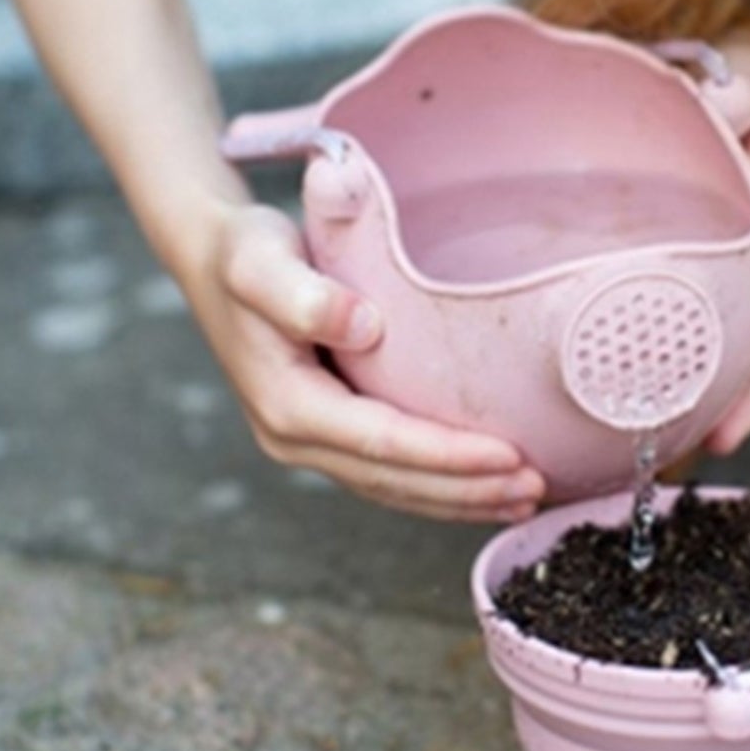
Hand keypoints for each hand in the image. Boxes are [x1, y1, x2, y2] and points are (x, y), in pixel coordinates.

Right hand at [174, 199, 544, 523]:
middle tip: (536, 488)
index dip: (447, 456)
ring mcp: (308, 440)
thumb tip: (363, 326)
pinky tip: (483, 485)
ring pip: (393, 487)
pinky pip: (387, 471)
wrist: (213, 256)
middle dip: (467, 491)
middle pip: (393, 480)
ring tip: (526, 498)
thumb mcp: (260, 261)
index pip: (381, 442)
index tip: (508, 456)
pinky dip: (437, 484)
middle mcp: (293, 436)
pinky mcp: (326, 430)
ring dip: (460, 498)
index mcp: (285, 404)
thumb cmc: (243, 252)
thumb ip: (302, 294)